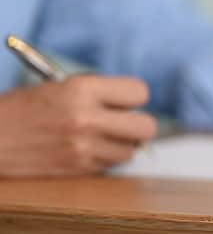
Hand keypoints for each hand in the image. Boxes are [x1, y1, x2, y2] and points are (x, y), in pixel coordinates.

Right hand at [0, 76, 156, 176]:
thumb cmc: (25, 107)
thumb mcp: (61, 85)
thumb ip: (99, 92)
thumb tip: (134, 102)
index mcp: (82, 88)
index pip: (139, 92)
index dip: (134, 96)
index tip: (124, 100)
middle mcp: (86, 118)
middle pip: (146, 126)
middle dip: (138, 123)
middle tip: (121, 121)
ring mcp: (83, 146)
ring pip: (131, 150)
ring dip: (122, 143)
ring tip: (101, 136)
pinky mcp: (77, 167)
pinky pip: (111, 164)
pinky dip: (106, 157)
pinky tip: (88, 148)